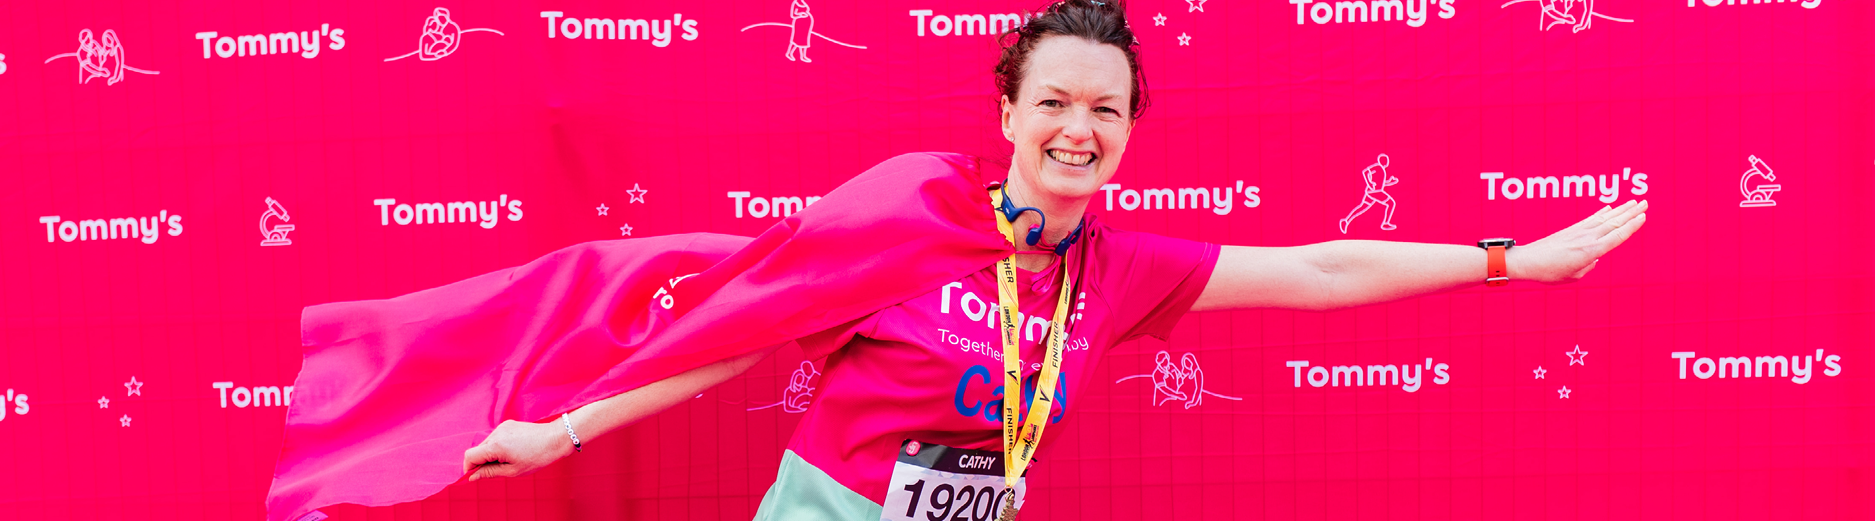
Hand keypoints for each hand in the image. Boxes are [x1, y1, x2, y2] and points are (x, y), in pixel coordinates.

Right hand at [462, 419, 574, 480]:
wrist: (555, 439)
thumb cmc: (537, 457)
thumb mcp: (512, 471)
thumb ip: (489, 473)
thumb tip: (472, 476)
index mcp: (496, 445)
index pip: (470, 456)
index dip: (469, 468)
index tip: (475, 476)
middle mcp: (496, 433)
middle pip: (477, 450)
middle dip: (481, 462)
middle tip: (497, 471)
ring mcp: (502, 427)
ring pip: (486, 444)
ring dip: (490, 454)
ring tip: (509, 460)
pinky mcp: (508, 424)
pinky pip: (496, 437)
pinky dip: (498, 446)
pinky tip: (513, 451)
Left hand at [1508, 200, 1647, 283]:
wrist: (1527, 261)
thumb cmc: (1550, 273)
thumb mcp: (1574, 276)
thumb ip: (1589, 266)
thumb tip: (1594, 258)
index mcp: (1591, 251)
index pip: (1617, 236)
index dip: (1631, 226)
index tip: (1643, 216)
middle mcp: (1587, 238)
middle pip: (1614, 222)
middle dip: (1631, 212)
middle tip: (1645, 202)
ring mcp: (1579, 232)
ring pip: (1605, 218)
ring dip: (1620, 209)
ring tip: (1634, 202)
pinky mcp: (1571, 229)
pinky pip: (1591, 219)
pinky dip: (1602, 212)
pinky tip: (1609, 207)